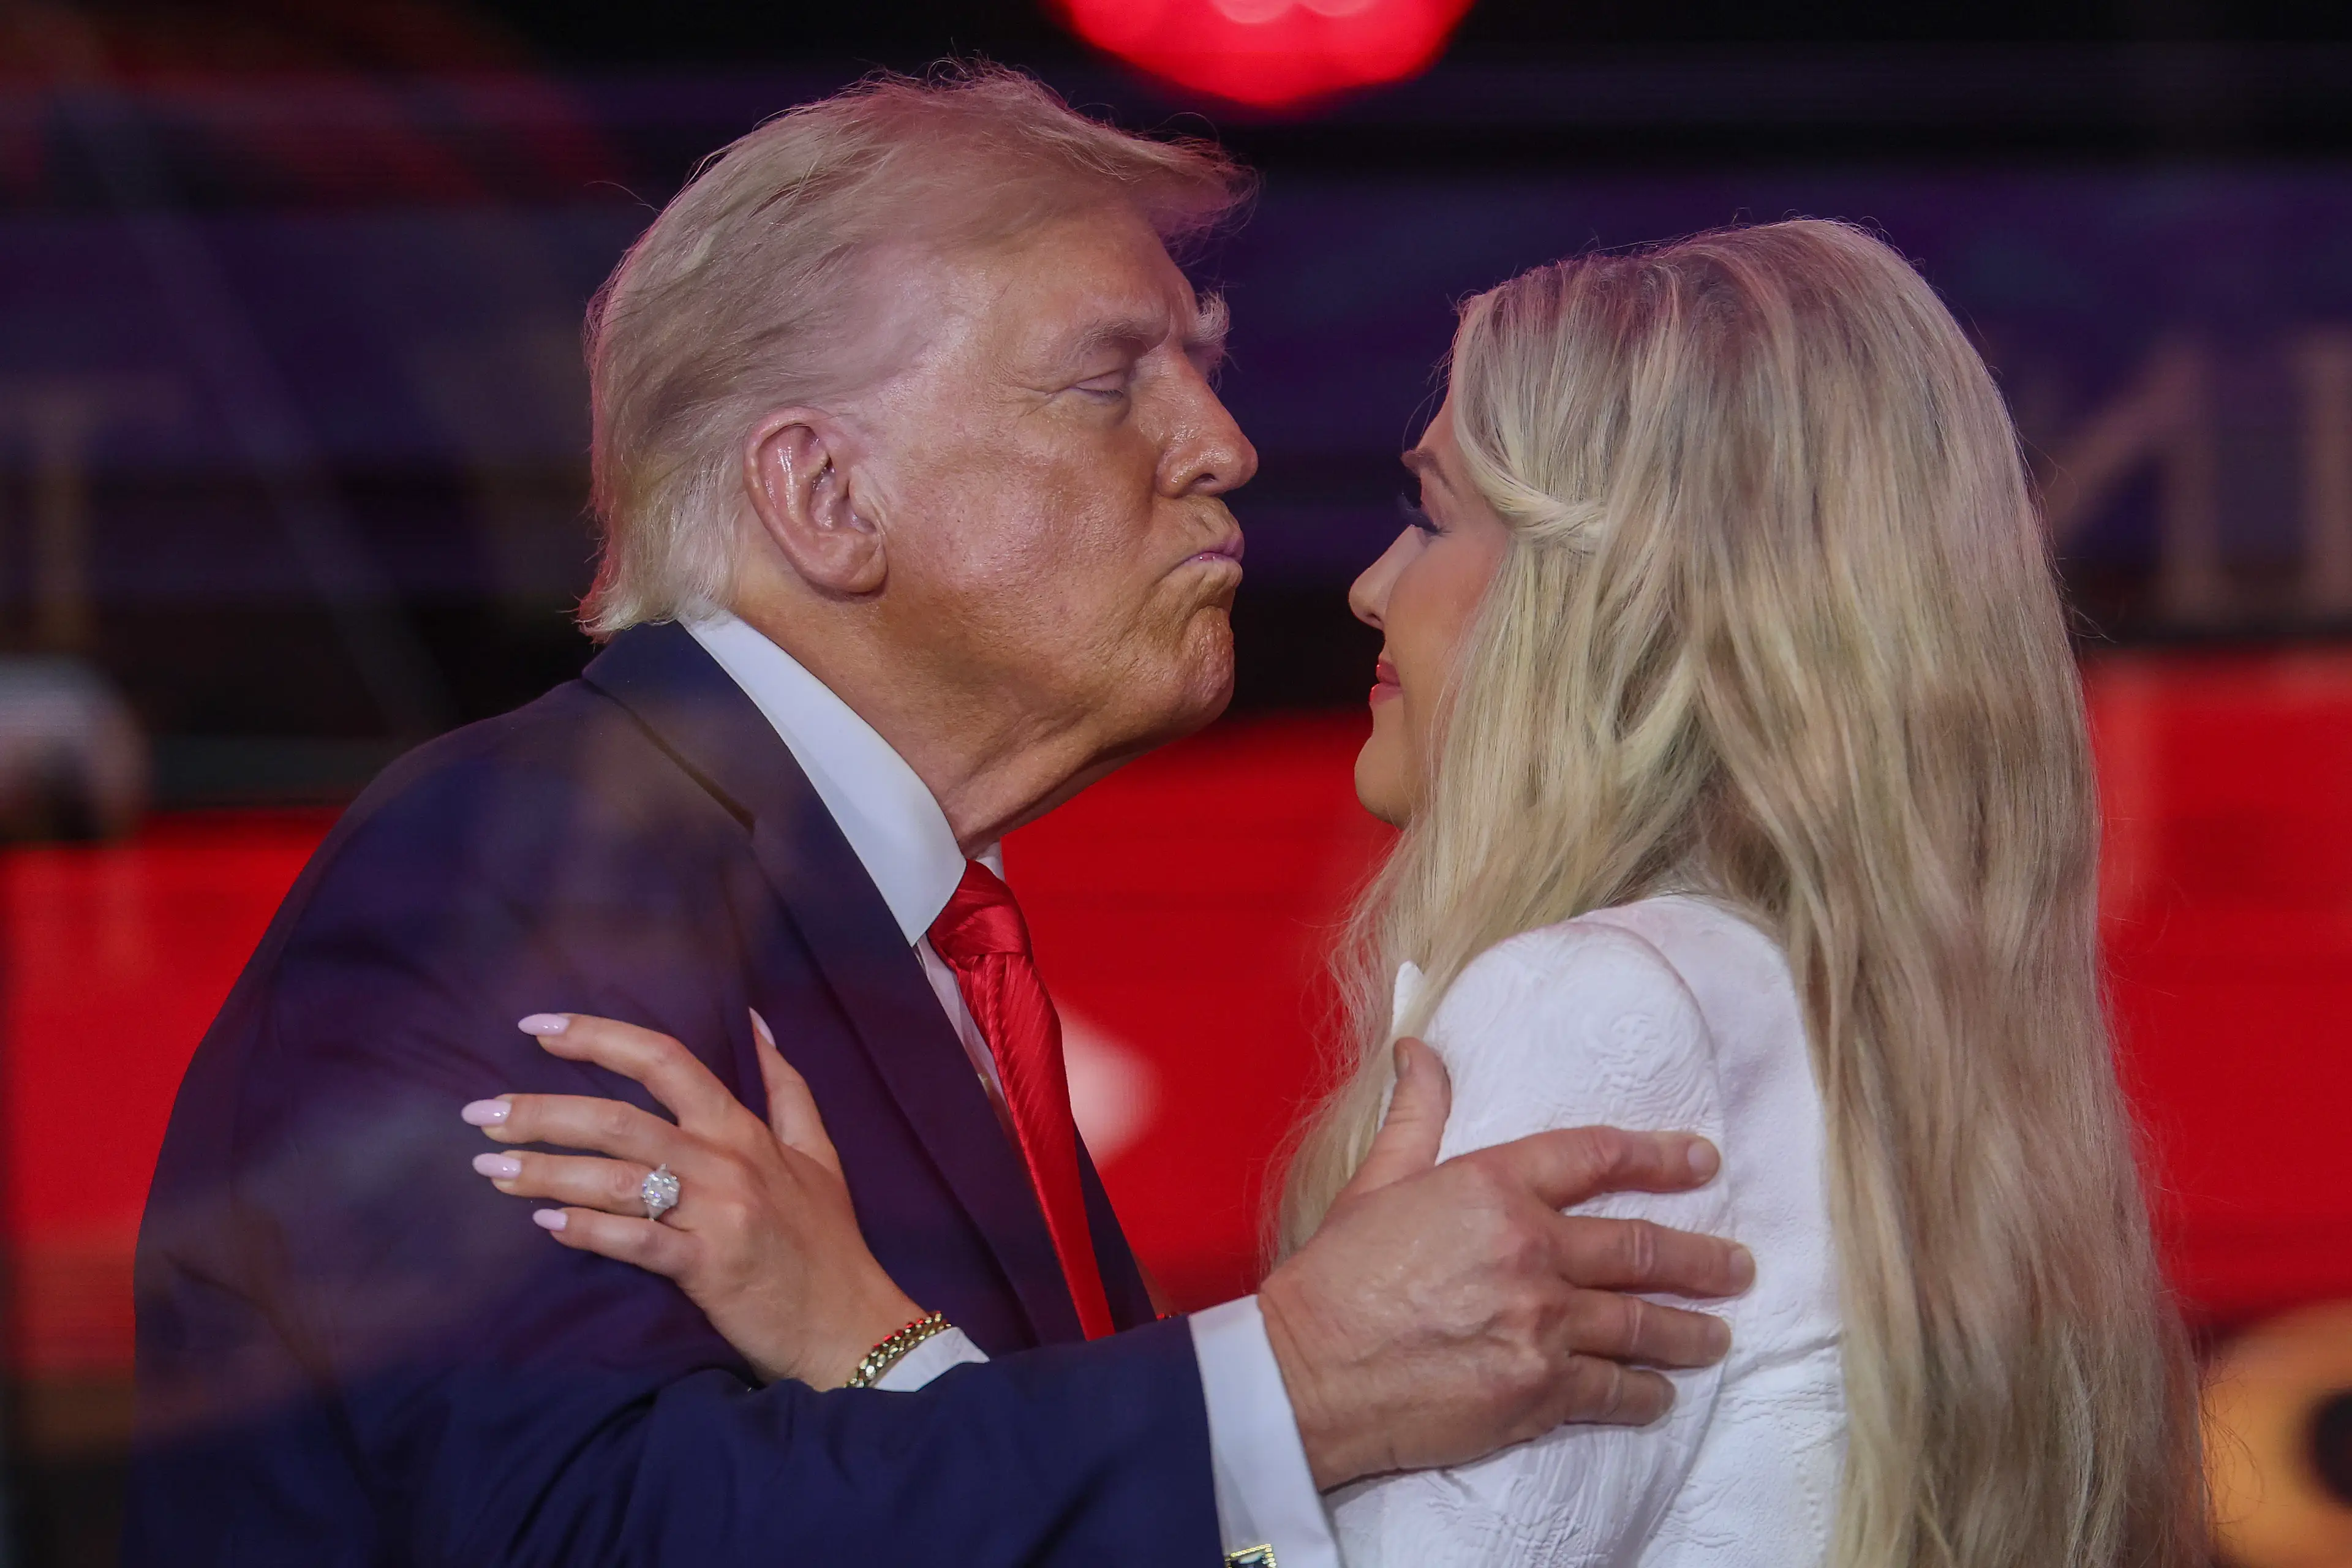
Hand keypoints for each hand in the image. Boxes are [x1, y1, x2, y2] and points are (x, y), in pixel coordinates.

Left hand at [461, 1011, 920, 1387]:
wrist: (851, 1324)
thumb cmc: (826, 1241)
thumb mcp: (817, 1152)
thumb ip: (786, 1086)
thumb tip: (756, 1022)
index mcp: (745, 1129)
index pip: (664, 1060)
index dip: (597, 1037)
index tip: (536, 1028)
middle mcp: (727, 1162)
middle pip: (620, 1117)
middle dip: (541, 1110)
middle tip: (481, 1111)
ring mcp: (718, 1214)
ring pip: (615, 1178)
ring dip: (544, 1170)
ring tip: (489, 1167)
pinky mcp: (709, 1270)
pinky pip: (635, 1242)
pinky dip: (585, 1230)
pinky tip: (541, 1223)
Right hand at [1258, 1038, 1753, 1489]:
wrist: (1308, 1374)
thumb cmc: (1335, 1278)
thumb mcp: (1376, 1182)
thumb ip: (1417, 1117)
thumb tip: (1420, 1051)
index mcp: (1492, 1188)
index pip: (1597, 1157)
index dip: (1658, 1156)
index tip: (1702, 1161)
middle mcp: (1530, 1250)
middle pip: (1642, 1249)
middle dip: (1703, 1259)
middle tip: (1738, 1266)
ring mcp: (1540, 1324)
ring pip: (1641, 1324)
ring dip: (1689, 1330)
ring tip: (1718, 1336)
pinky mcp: (1538, 1390)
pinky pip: (1614, 1391)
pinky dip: (1645, 1394)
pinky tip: (1660, 1394)